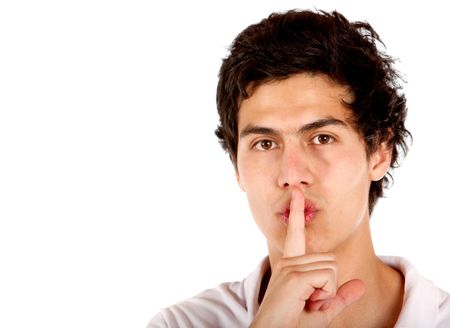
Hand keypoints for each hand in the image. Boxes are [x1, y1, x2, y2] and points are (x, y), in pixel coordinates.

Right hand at [250, 187, 364, 327]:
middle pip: (331, 260)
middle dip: (329, 285)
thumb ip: (339, 297)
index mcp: (290, 266)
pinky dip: (324, 295)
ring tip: (306, 303)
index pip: (295, 234)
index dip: (296, 212)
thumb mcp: (321, 312)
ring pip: (331, 268)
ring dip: (326, 292)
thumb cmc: (292, 324)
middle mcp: (289, 262)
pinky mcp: (294, 275)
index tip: (296, 192)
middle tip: (310, 302)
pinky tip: (306, 302)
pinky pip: (327, 277)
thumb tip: (360, 284)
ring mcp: (290, 267)